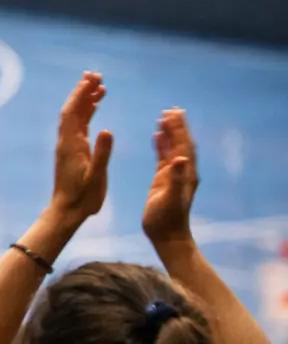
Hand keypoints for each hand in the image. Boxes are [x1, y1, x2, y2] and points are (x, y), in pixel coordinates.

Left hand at [49, 71, 112, 222]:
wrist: (68, 210)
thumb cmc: (83, 197)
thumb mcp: (96, 176)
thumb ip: (102, 154)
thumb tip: (107, 130)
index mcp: (71, 145)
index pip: (72, 113)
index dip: (80, 95)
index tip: (91, 80)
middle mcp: (67, 141)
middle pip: (72, 109)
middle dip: (82, 91)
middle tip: (95, 74)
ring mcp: (70, 145)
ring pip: (76, 116)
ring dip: (86, 99)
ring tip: (100, 84)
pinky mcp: (75, 150)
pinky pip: (80, 125)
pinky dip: (88, 113)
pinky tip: (97, 105)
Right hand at [142, 108, 198, 247]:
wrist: (166, 234)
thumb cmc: (167, 218)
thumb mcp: (170, 198)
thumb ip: (175, 178)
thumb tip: (180, 158)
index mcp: (186, 172)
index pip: (184, 145)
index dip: (180, 129)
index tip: (174, 113)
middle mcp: (182, 170)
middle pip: (181, 143)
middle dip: (177, 126)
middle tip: (170, 109)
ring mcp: (173, 174)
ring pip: (173, 147)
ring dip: (170, 132)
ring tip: (163, 117)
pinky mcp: (163, 179)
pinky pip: (163, 156)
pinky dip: (161, 144)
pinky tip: (156, 136)